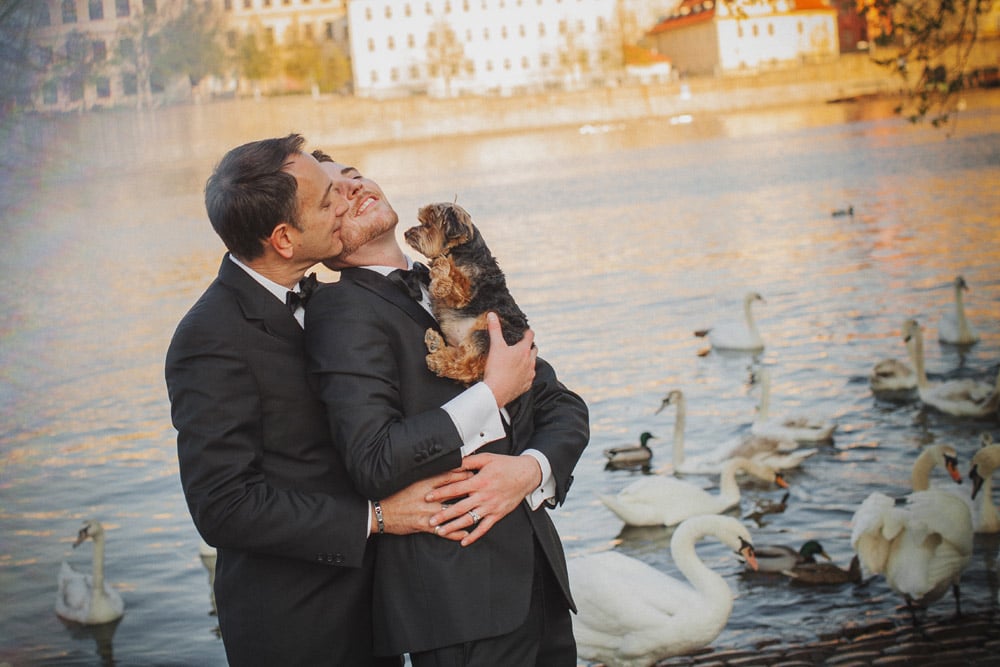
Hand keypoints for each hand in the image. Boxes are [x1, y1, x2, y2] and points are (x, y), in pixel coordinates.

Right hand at [378, 469, 473, 540]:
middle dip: (468, 490)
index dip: (462, 473)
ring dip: (466, 511)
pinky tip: (465, 533)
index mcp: (423, 483)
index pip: (447, 476)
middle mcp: (427, 496)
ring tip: (479, 510)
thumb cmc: (394, 496)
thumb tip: (440, 473)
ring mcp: (426, 512)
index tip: (473, 471)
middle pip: (452, 492)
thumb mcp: (409, 482)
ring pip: (450, 511)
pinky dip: (455, 533)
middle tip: (482, 487)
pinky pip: (442, 530)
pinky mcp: (423, 525)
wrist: (379, 512)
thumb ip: (425, 478)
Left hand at [426, 453, 541, 546]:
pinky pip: (484, 527)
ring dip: (454, 527)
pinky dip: (474, 536)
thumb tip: (453, 462)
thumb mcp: (487, 458)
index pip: (456, 488)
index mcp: (480, 481)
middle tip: (430, 521)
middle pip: (460, 507)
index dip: (441, 493)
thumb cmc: (506, 466)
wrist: (526, 475)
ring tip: (441, 532)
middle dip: (443, 515)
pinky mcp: (498, 514)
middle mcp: (484, 495)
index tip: (428, 497)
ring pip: (469, 519)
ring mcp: (491, 507)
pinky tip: (464, 541)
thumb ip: (469, 461)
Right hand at [483, 313, 535, 407]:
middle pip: (534, 350)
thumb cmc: (496, 369)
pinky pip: (528, 377)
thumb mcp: (495, 346)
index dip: (528, 332)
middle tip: (521, 346)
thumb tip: (492, 314)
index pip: (530, 336)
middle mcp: (530, 362)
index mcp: (524, 350)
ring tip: (518, 361)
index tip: (526, 331)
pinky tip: (517, 375)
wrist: (496, 392)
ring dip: (527, 361)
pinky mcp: (526, 385)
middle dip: (529, 347)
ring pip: (532, 364)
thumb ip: (495, 329)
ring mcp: (529, 374)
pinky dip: (524, 375)